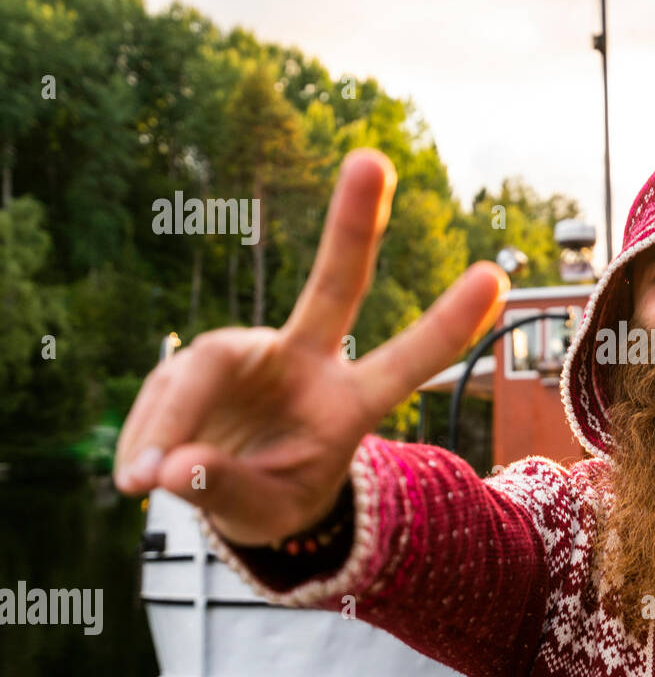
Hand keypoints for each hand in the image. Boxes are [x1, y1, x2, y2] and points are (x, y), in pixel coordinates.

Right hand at [113, 149, 510, 544]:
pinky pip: (162, 395)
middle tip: (373, 161)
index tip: (494, 276)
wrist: (231, 493)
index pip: (405, 362)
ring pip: (200, 369)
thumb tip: (172, 466)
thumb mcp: (265, 516)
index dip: (447, 324)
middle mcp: (307, 362)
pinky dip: (144, 437)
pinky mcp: (200, 359)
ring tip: (142, 482)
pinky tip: (137, 475)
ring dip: (167, 423)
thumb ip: (228, 491)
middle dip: (353, 226)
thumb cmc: (275, 498)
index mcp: (349, 403)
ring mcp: (253, 353)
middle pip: (335, 287)